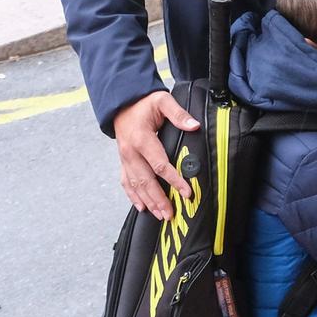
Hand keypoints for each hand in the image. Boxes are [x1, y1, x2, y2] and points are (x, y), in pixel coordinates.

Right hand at [114, 89, 198, 217]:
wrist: (121, 104)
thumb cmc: (143, 104)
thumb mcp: (162, 101)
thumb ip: (178, 114)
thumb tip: (194, 125)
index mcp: (141, 139)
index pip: (160, 165)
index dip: (174, 180)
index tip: (187, 192)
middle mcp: (131, 153)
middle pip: (146, 181)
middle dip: (159, 199)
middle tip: (171, 214)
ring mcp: (125, 159)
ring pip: (136, 185)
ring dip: (148, 202)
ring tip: (160, 215)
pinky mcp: (123, 162)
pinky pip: (126, 182)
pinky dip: (132, 196)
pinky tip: (141, 207)